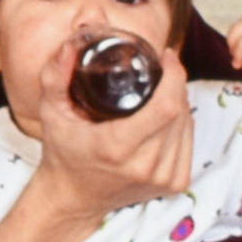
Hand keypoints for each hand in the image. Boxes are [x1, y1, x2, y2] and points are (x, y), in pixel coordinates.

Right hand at [0, 42, 194, 241]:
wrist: (73, 198)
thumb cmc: (62, 152)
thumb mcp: (51, 111)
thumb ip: (56, 76)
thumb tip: (73, 43)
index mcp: (117, 147)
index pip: (166, 107)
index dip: (174, 76)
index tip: (166, 57)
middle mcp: (144, 166)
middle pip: (179, 112)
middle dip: (175, 84)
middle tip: (160, 70)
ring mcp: (162, 178)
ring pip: (187, 125)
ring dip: (180, 102)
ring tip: (160, 92)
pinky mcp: (175, 184)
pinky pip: (189, 142)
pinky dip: (182, 124)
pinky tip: (165, 118)